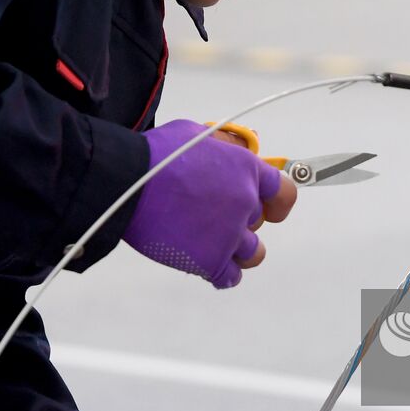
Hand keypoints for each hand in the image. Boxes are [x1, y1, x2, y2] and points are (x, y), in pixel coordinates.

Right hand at [124, 120, 297, 287]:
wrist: (125, 181)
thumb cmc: (156, 154)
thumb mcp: (198, 133)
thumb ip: (224, 147)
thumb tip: (236, 153)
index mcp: (246, 170)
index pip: (283, 192)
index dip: (277, 202)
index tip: (271, 207)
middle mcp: (245, 203)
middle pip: (258, 220)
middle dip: (239, 218)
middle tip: (210, 214)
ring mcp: (229, 234)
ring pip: (253, 253)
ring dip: (237, 249)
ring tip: (214, 242)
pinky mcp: (209, 260)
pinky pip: (230, 277)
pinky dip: (223, 273)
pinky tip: (209, 264)